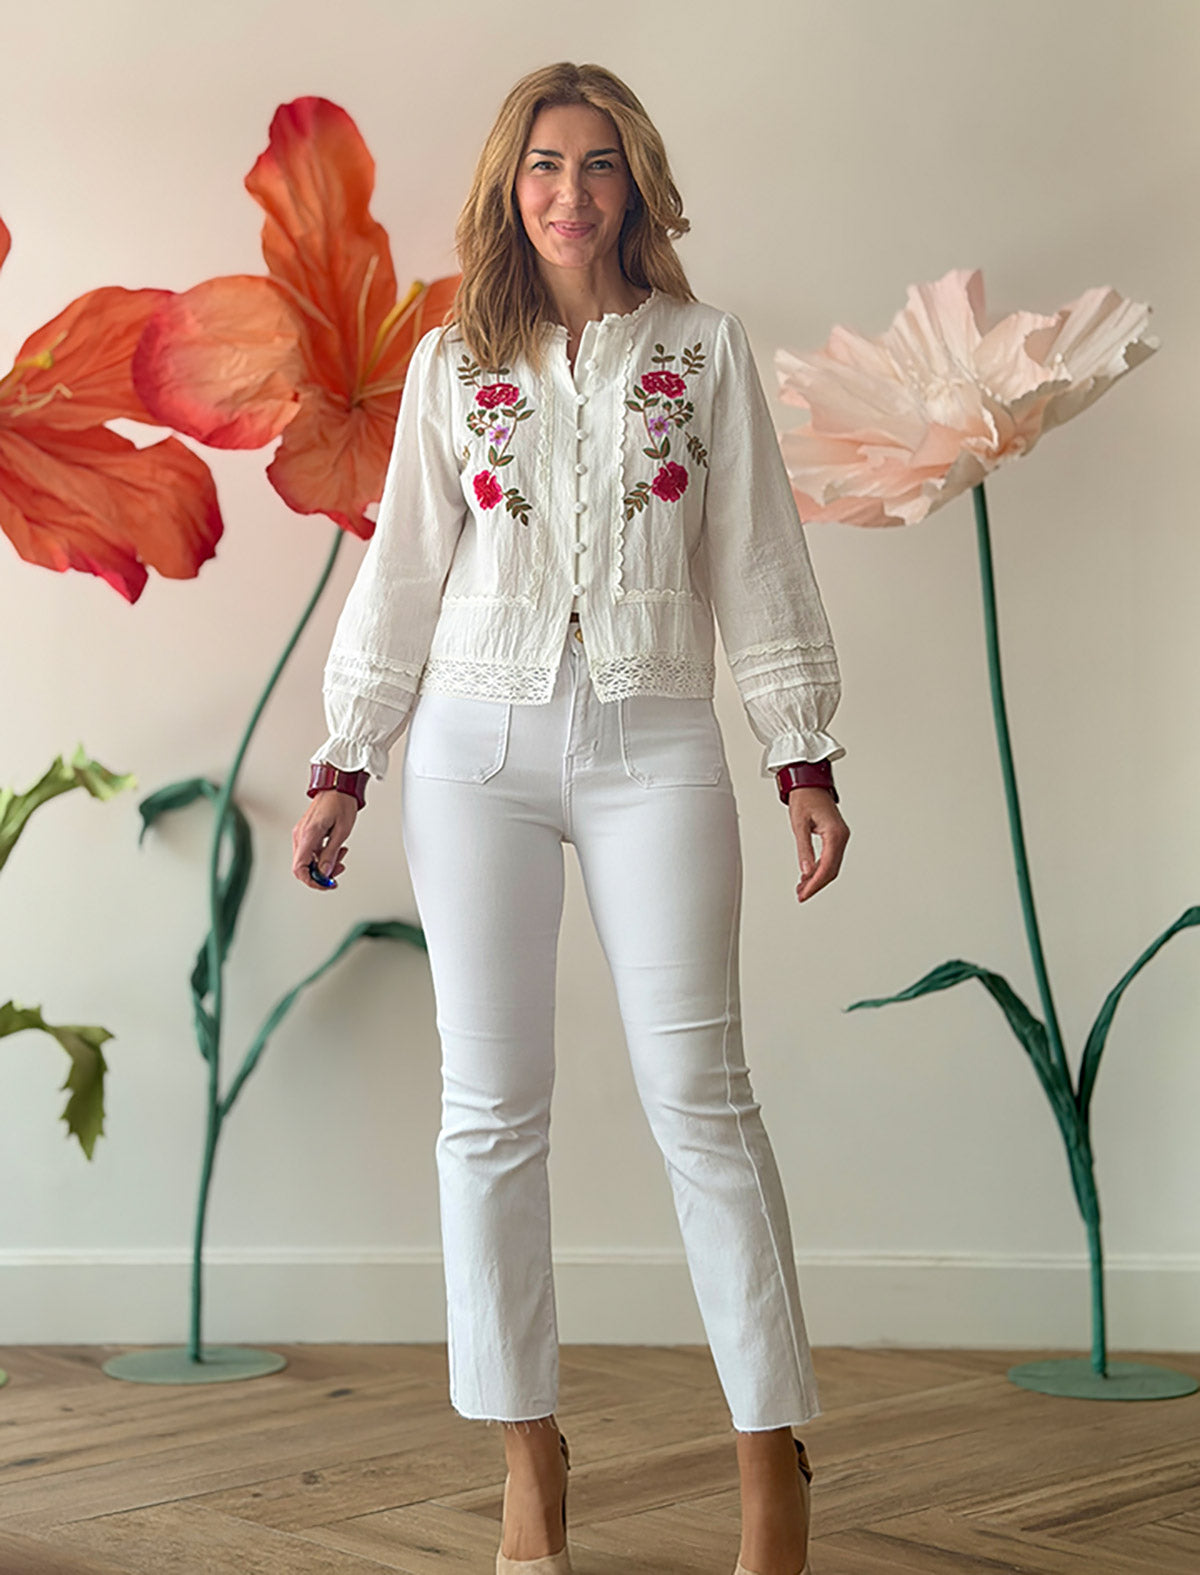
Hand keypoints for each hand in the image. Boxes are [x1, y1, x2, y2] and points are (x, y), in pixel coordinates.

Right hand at [292, 789, 357, 889]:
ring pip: (308, 859)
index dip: (312, 881)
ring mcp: (302, 833)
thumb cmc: (341, 802)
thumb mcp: (341, 832)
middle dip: (321, 873)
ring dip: (324, 863)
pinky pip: (311, 850)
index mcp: (307, 835)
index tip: (326, 884)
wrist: (339, 785)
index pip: (300, 868)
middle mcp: (300, 835)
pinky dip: (323, 854)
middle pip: (303, 866)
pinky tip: (336, 850)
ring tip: (341, 857)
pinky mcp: (306, 831)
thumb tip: (324, 873)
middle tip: (338, 871)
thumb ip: (331, 854)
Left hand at [787, 786, 848, 902]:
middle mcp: (841, 836)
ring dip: (817, 878)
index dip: (815, 883)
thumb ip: (804, 849)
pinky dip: (819, 869)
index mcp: (835, 834)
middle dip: (816, 884)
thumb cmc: (805, 798)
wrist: (809, 782)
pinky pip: (830, 858)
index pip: (827, 866)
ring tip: (802, 888)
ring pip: (831, 866)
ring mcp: (840, 837)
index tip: (804, 894)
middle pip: (831, 870)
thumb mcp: (799, 824)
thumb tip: (805, 870)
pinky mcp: (835, 836)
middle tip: (801, 895)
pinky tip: (807, 875)